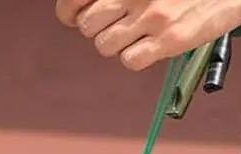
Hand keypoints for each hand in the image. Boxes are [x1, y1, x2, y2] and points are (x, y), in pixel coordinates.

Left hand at [56, 0, 240, 71]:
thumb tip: (90, 5)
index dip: (70, 13)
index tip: (76, 18)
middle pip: (87, 26)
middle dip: (96, 31)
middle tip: (115, 30)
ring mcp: (150, 16)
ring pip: (105, 46)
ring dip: (115, 47)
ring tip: (133, 40)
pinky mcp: (170, 39)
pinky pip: (130, 61)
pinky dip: (134, 60)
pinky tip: (147, 51)